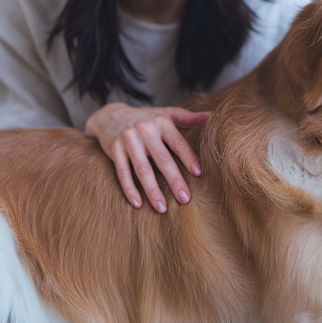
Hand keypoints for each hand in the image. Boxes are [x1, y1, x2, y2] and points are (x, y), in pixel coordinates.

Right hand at [85, 102, 208, 212]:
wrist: (110, 115)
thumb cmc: (145, 118)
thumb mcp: (165, 113)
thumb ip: (187, 117)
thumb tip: (211, 116)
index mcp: (161, 121)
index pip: (178, 143)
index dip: (188, 158)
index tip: (198, 174)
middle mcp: (144, 129)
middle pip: (162, 159)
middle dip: (174, 180)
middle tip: (185, 199)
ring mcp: (128, 140)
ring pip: (143, 169)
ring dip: (152, 191)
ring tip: (162, 208)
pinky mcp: (114, 149)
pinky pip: (123, 173)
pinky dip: (130, 189)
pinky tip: (138, 204)